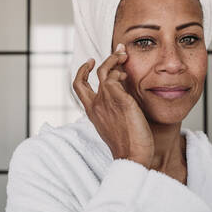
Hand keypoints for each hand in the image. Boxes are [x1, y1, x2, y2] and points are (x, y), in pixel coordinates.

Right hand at [73, 43, 154, 167]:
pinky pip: (115, 76)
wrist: (132, 157)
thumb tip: (123, 95)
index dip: (82, 73)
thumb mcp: (115, 125)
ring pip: (104, 71)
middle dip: (93, 63)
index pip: (79, 88)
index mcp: (92, 113)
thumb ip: (114, 110)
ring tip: (124, 56)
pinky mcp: (119, 99)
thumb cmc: (128, 145)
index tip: (91, 64)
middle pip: (83, 78)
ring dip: (114, 59)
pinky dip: (120, 70)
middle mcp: (95, 106)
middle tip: (111, 54)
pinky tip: (128, 75)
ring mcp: (105, 102)